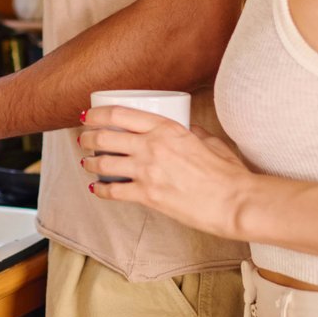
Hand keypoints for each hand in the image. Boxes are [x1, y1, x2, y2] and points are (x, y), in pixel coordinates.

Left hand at [77, 105, 251, 238]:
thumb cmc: (227, 173)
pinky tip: (96, 189)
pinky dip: (101, 190)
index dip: (98, 114)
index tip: (88, 115)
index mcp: (166, 128)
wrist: (234, 202)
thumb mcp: (209, 141)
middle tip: (83, 139)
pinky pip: (114, 191)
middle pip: (106, 137)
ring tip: (86, 162)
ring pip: (104, 164)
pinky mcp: (147, 196)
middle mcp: (152, 146)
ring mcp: (147, 171)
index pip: (120, 114)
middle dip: (88, 137)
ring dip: (90, 162)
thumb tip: (186, 129)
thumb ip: (192, 132)